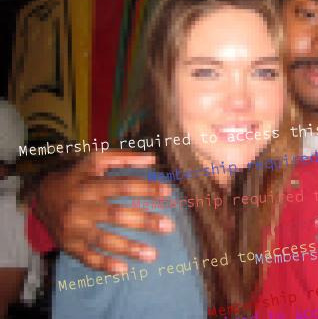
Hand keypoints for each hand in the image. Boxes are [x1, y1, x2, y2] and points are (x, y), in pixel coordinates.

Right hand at [35, 151, 173, 273]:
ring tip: (152, 254)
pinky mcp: (69, 244)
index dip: (145, 187)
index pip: (121, 185)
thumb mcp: (95, 162)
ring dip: (129, 247)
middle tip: (168, 226)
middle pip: (115, 214)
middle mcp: (80, 205)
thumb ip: (123, 158)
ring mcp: (74, 227)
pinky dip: (104, 264)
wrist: (40, 196)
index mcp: (89, 183)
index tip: (167, 192)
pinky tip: (123, 269)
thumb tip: (152, 158)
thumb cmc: (78, 177)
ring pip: (103, 239)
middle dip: (143, 221)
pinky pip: (87, 257)